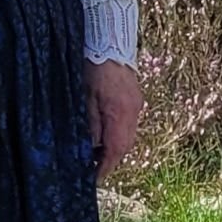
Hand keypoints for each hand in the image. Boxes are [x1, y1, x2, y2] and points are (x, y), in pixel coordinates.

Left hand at [88, 60, 143, 178]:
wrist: (110, 42)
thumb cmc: (94, 69)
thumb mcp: (85, 99)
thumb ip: (90, 126)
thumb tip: (91, 149)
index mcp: (120, 114)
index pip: (116, 150)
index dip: (105, 167)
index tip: (94, 178)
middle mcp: (133, 112)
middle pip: (124, 146)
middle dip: (110, 160)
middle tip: (93, 168)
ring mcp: (136, 105)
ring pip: (127, 136)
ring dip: (114, 147)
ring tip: (96, 153)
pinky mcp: (135, 99)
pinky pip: (129, 124)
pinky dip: (118, 134)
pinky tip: (104, 134)